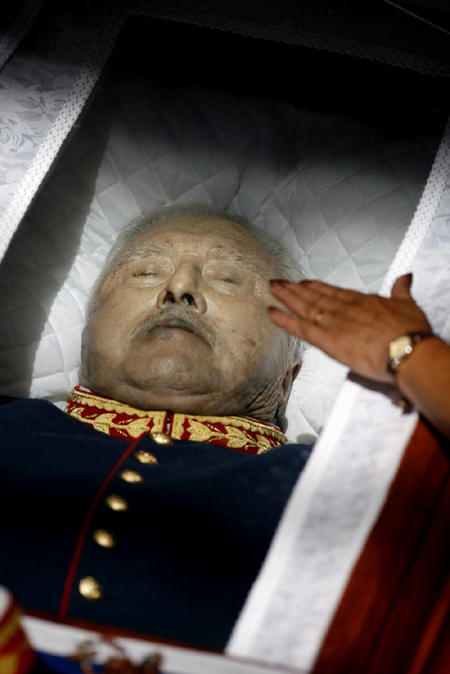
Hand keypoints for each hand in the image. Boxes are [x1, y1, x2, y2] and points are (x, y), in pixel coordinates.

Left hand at [269, 274, 431, 382]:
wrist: (405, 349)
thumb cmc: (410, 331)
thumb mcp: (408, 305)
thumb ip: (402, 290)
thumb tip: (405, 277)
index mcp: (361, 300)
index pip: (333, 291)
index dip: (317, 286)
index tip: (305, 282)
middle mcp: (343, 308)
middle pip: (314, 295)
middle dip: (295, 288)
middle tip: (279, 281)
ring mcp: (332, 322)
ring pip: (303, 306)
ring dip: (286, 296)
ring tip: (272, 288)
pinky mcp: (325, 339)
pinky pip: (299, 327)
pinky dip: (284, 319)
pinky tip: (271, 312)